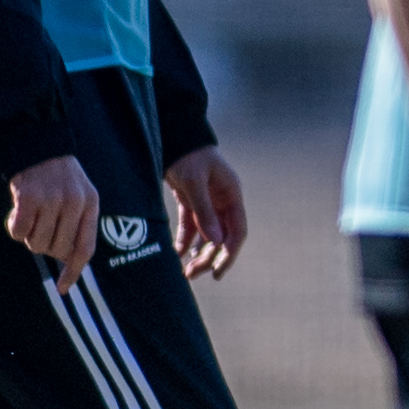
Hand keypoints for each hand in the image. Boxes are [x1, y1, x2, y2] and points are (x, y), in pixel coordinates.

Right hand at [4, 154, 100, 291]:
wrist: (37, 144)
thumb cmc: (58, 176)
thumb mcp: (80, 194)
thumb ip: (78, 224)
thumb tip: (66, 259)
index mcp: (91, 204)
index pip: (85, 248)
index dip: (73, 271)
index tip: (62, 288)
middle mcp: (74, 203)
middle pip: (56, 250)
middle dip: (45, 245)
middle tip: (41, 225)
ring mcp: (51, 200)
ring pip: (36, 243)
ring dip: (30, 235)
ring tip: (32, 213)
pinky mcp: (28, 198)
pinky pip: (18, 233)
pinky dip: (15, 227)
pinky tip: (18, 211)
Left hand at [164, 146, 247, 280]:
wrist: (171, 134)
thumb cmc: (187, 155)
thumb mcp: (194, 183)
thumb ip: (205, 212)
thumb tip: (216, 242)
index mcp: (231, 195)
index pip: (237, 231)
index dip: (229, 253)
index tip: (217, 271)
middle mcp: (222, 201)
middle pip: (221, 237)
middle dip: (209, 257)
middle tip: (193, 274)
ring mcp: (206, 202)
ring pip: (206, 235)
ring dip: (198, 253)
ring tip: (185, 272)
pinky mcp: (190, 201)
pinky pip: (191, 227)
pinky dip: (185, 241)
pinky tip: (177, 255)